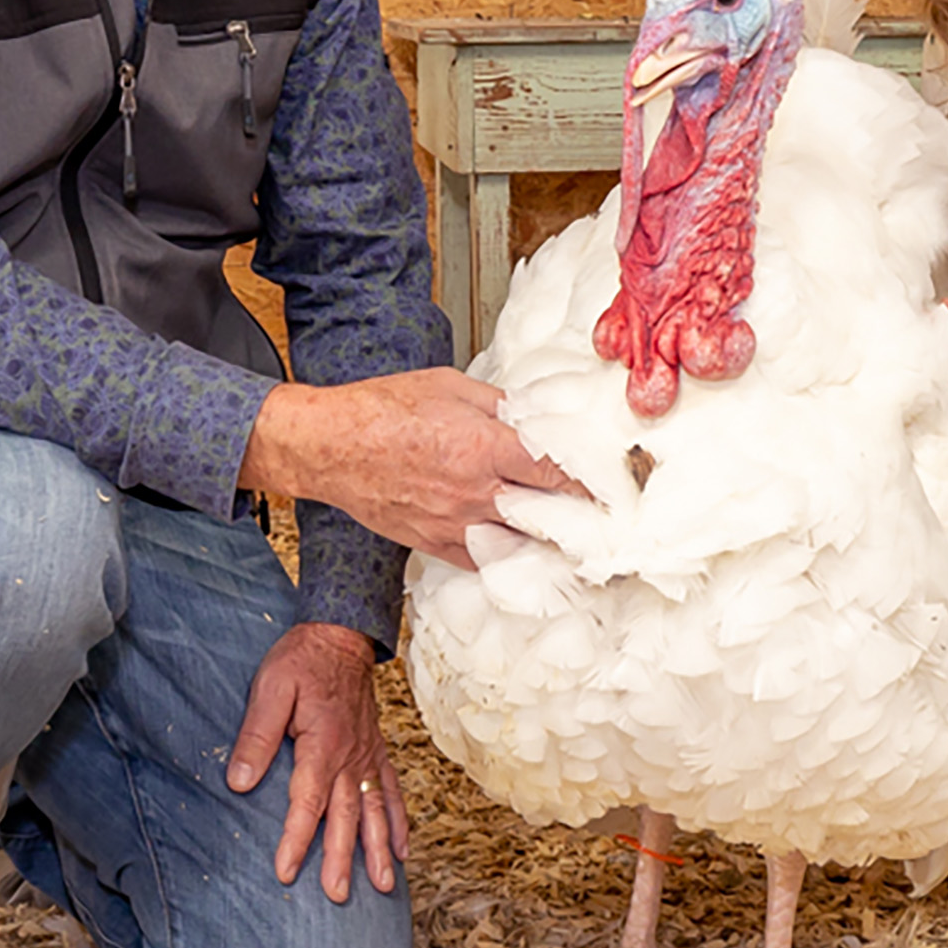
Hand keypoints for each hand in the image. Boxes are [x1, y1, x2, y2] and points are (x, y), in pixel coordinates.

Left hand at [227, 621, 408, 899]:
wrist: (340, 634)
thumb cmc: (301, 659)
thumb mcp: (270, 688)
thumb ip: (256, 735)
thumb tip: (238, 782)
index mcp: (322, 743)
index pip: (307, 801)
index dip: (296, 838)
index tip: (285, 871)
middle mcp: (351, 755)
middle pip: (347, 814)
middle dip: (341, 857)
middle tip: (337, 895)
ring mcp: (367, 754)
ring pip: (375, 809)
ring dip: (379, 848)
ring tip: (383, 885)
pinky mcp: (375, 750)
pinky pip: (392, 790)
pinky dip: (399, 820)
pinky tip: (403, 847)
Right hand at [239, 367, 585, 568]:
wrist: (329, 447)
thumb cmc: (383, 409)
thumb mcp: (451, 387)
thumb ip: (501, 406)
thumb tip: (536, 417)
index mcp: (483, 448)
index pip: (556, 470)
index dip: (592, 478)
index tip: (618, 483)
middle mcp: (474, 493)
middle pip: (547, 514)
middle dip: (582, 517)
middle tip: (614, 520)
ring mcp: (455, 526)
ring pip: (521, 545)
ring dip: (552, 543)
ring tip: (583, 542)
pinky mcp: (436, 545)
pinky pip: (487, 560)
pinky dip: (512, 555)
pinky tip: (530, 551)